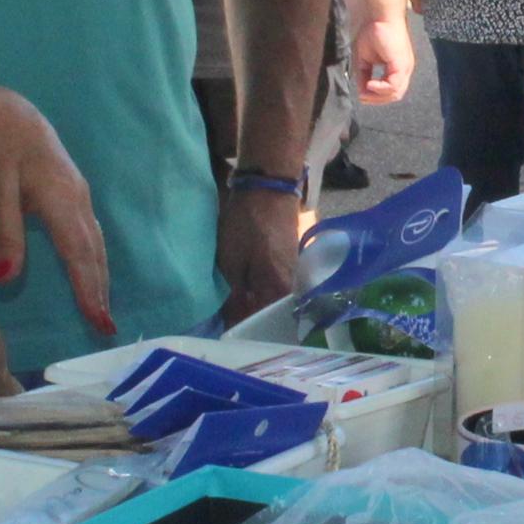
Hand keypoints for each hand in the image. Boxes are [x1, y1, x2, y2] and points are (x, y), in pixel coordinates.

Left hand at [0, 82, 114, 340]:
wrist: (9, 114)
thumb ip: (4, 235)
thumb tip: (5, 280)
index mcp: (62, 199)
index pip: (80, 253)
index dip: (90, 289)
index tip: (98, 319)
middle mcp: (79, 200)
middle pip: (94, 252)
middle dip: (101, 290)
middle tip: (107, 328)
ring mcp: (81, 196)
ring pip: (96, 243)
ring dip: (101, 277)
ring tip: (102, 309)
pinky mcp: (76, 195)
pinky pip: (92, 234)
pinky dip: (95, 260)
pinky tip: (91, 275)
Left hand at [218, 182, 302, 321]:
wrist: (268, 186)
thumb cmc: (246, 224)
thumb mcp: (232, 262)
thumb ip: (237, 295)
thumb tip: (237, 321)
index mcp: (279, 290)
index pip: (264, 323)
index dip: (246, 330)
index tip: (229, 336)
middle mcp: (292, 286)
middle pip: (272, 312)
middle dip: (253, 320)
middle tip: (230, 324)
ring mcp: (293, 271)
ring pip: (274, 298)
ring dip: (257, 303)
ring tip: (237, 308)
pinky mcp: (290, 258)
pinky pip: (276, 284)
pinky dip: (262, 289)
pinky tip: (248, 288)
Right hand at [351, 9, 415, 105]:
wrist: (380, 16)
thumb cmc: (374, 31)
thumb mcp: (365, 58)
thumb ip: (364, 75)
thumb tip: (361, 90)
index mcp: (399, 68)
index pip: (392, 90)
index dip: (377, 96)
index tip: (362, 95)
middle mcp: (405, 70)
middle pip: (395, 95)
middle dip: (377, 100)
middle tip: (363, 97)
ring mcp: (405, 67)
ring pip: (396, 93)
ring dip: (378, 96)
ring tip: (364, 91)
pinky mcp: (402, 64)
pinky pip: (393, 86)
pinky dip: (380, 89)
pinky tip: (369, 84)